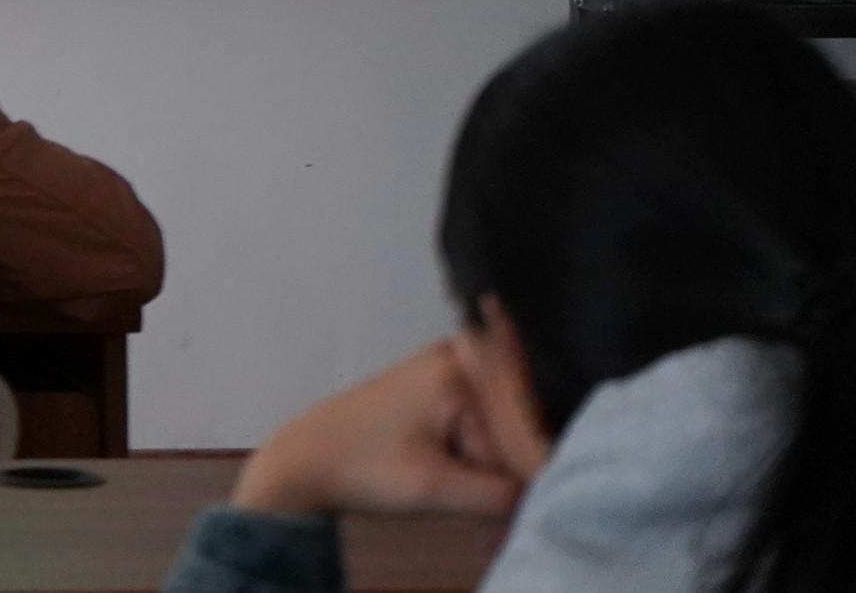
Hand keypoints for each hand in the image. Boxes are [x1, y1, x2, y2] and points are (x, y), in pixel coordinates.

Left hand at [229, 342, 523, 520]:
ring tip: (468, 493)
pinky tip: (467, 478)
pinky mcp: (446, 386)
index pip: (526, 435)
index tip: (528, 504)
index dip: (528, 477)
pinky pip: (488, 424)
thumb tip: (552, 494)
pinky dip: (484, 457)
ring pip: (506, 430)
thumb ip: (503, 494)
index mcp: (459, 371)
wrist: (308, 460)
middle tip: (486, 502)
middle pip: (520, 428)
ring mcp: (452, 366)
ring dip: (497, 468)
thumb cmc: (361, 468)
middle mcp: (460, 355)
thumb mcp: (437, 490)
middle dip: (510, 471)